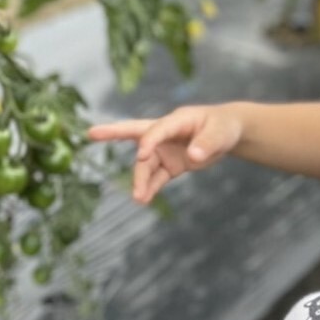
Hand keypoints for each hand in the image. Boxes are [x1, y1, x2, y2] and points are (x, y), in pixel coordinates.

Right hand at [88, 105, 242, 203]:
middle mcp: (165, 134)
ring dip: (141, 180)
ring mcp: (165, 149)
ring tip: (139, 198)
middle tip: (92, 133)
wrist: (227, 134)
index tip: (142, 154)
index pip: (157, 129)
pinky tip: (144, 199)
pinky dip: (150, 188)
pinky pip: (156, 177)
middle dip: (113, 132)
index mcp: (176, 120)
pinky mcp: (170, 164)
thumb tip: (193, 156)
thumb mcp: (220, 133)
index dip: (149, 141)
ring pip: (146, 164)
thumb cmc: (223, 127)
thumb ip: (207, 144)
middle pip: (136, 134)